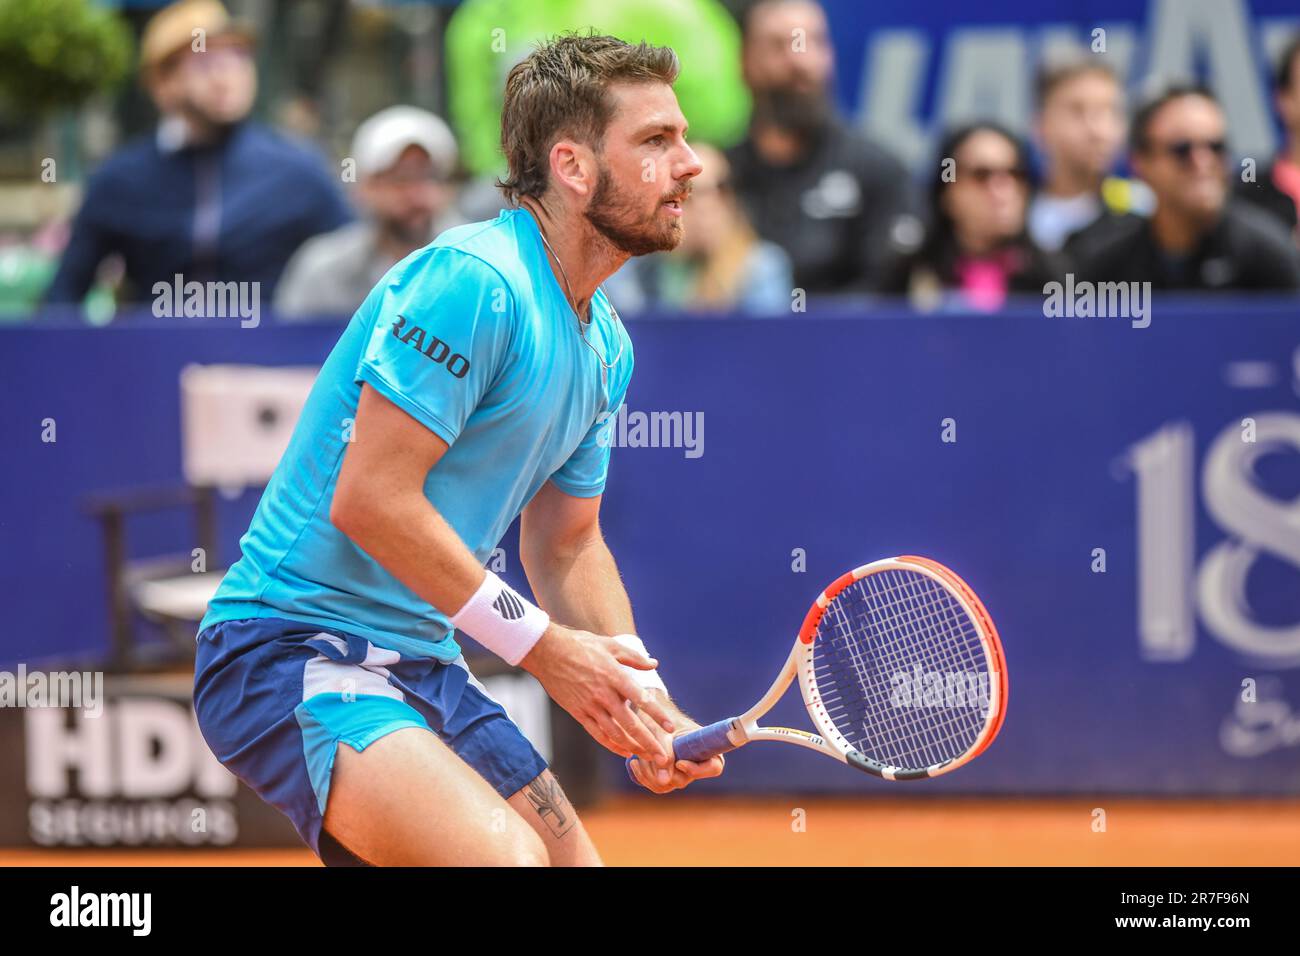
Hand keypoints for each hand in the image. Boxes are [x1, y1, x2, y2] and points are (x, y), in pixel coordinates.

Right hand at [521, 623, 675, 759]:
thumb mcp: (610, 645)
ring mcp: (590, 706)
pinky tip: (624, 751)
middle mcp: (604, 694)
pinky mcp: (579, 713)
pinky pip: (597, 734)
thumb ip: (634, 657)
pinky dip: (612, 745)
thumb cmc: (580, 645)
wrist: (548, 652)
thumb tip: (654, 664)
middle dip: (649, 742)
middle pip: (631, 724)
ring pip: (615, 733)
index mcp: (615, 676)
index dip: (657, 715)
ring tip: (647, 757)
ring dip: (633, 747)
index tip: (670, 727)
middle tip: (663, 756)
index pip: (641, 699)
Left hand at [626, 709, 725, 793]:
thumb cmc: (659, 717)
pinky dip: (643, 776)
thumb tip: (664, 780)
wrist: (648, 712)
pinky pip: (656, 786)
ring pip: (666, 785)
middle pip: (682, 780)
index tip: (679, 763)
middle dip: (661, 768)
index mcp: (705, 747)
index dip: (698, 770)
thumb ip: (665, 752)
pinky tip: (634, 762)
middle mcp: (695, 763)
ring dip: (649, 772)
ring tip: (640, 754)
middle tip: (647, 752)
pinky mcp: (665, 776)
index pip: (714, 768)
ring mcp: (680, 771)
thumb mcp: (662, 730)